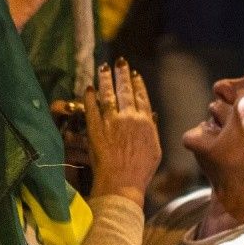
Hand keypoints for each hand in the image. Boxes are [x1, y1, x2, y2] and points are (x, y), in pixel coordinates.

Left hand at [83, 60, 160, 203]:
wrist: (122, 183)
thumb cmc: (140, 171)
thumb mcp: (155, 150)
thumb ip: (152, 130)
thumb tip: (151, 116)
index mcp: (145, 122)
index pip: (141, 97)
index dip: (137, 84)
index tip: (134, 73)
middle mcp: (129, 118)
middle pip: (125, 90)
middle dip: (122, 73)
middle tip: (119, 61)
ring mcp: (111, 122)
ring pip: (108, 94)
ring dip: (105, 79)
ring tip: (103, 67)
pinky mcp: (95, 129)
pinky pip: (91, 108)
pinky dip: (90, 97)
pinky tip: (88, 88)